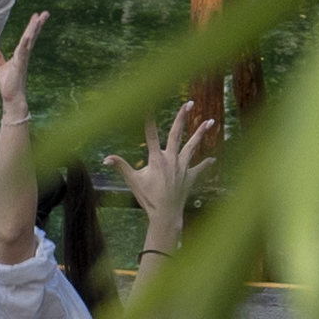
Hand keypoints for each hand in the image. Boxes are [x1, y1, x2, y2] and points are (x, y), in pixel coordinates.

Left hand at [0, 14, 47, 103]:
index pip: (27, 37)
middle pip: (32, 36)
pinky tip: (28, 34)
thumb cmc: (8, 83)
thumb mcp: (0, 66)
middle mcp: (24, 55)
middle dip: (38, 24)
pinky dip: (25, 42)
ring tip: (39, 18)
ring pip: (29, 40)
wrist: (11, 96)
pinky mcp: (20, 64)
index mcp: (20, 54)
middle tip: (46, 13)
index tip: (36, 16)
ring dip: (34, 29)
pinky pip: (23, 51)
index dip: (32, 26)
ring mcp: (23, 59)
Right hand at [116, 108, 214, 231]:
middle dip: (182, 117)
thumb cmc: (148, 198)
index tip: (150, 104)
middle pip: (177, 134)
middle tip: (189, 103)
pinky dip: (206, 163)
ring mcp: (183, 168)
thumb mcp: (132, 181)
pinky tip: (213, 158)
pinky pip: (199, 168)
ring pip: (193, 146)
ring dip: (201, 133)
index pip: (151, 134)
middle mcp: (171, 159)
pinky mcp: (190, 177)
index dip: (149, 118)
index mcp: (156, 159)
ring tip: (210, 121)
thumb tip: (105, 158)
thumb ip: (120, 166)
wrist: (166, 215)